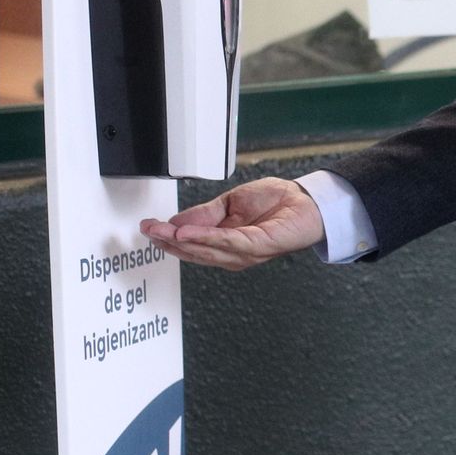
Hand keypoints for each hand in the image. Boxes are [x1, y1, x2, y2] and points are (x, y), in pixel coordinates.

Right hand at [139, 176, 325, 270]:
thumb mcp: (231, 203)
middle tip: (148, 230)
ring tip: (162, 232)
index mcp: (226, 243)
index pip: (191, 245)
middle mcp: (233, 253)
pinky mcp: (258, 246)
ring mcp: (245, 253)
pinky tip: (188, 233)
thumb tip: (178, 222)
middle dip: (168, 241)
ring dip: (182, 241)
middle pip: (194, 251)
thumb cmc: (277, 203)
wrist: (307, 200)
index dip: (168, 237)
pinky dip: (206, 238)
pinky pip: (228, 242)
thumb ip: (206, 214)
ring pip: (207, 250)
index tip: (148, 227)